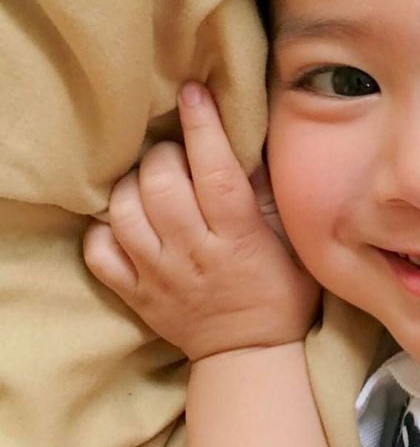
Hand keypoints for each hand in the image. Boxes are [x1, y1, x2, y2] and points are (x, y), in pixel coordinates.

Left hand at [84, 82, 319, 360]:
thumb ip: (269, 197)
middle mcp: (193, 254)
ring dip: (133, 185)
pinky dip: (104, 227)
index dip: (203, 128)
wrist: (249, 354)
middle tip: (177, 153)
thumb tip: (247, 145)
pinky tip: (127, 219)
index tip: (194, 92)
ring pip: (124, 213)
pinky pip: (99, 252)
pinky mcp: (134, 293)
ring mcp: (158, 276)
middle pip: (161, 186)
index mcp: (238, 240)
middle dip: (164, 154)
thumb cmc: (280, 292)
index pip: (215, 174)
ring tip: (151, 182)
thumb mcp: (293, 244)